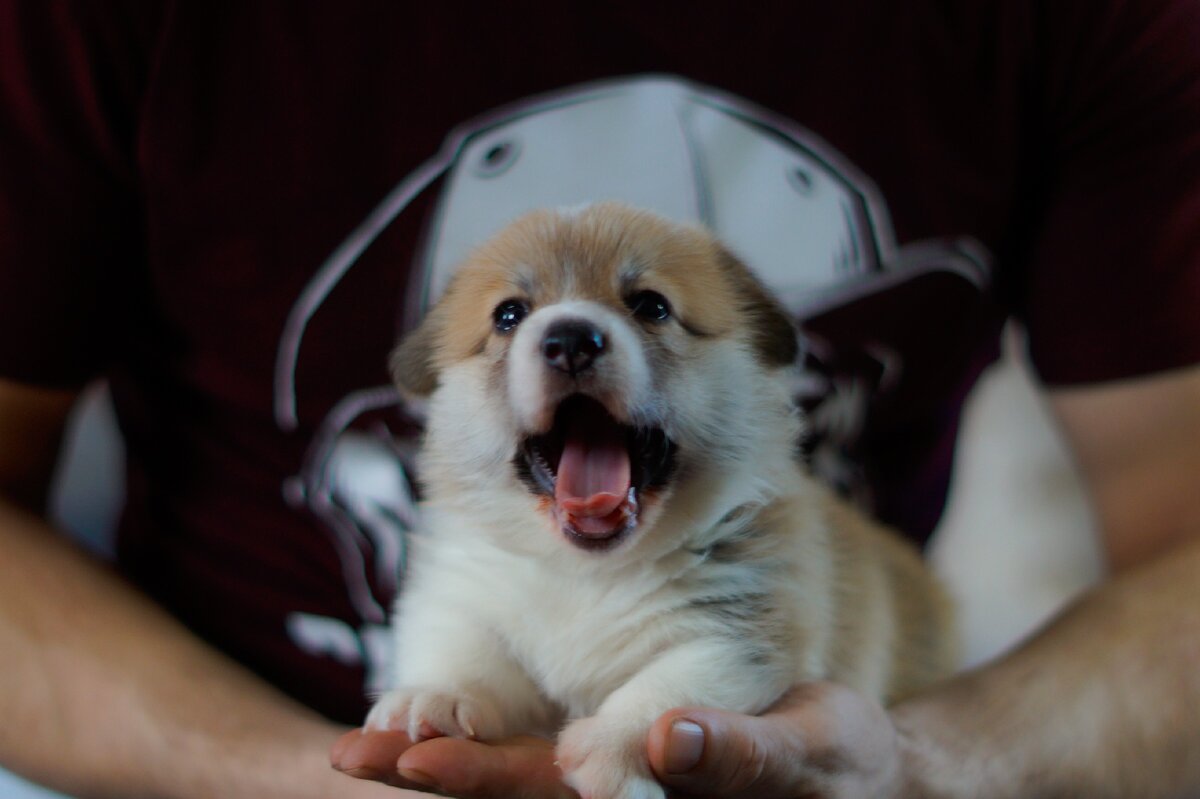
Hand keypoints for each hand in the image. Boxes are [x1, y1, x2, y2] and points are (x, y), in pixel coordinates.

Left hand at [333, 682, 904, 798]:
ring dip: (445, 768)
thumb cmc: (837, 765)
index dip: (483, 782)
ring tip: (365, 747)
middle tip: (355, 753)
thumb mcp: (805, 754)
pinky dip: (481, 746)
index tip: (418, 757)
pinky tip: (427, 728)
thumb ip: (738, 755)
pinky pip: (539, 768)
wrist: (848, 780)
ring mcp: (614, 795)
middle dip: (441, 775)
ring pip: (518, 785)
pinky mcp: (618, 770)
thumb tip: (664, 743)